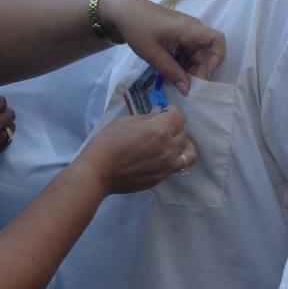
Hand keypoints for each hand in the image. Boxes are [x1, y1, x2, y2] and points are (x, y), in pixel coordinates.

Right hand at [78, 106, 195, 194]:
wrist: (98, 172)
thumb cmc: (108, 142)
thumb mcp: (125, 121)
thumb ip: (146, 117)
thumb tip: (159, 112)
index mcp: (160, 130)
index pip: (178, 116)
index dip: (172, 111)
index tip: (164, 111)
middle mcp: (169, 147)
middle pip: (184, 132)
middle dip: (176, 125)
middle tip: (163, 124)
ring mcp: (168, 165)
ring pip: (189, 152)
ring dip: (184, 144)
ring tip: (173, 141)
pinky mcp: (162, 177)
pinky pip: (178, 166)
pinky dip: (176, 158)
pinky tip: (164, 155)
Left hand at [99, 0, 225, 95]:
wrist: (123, 11)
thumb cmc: (138, 28)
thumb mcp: (152, 53)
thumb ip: (171, 72)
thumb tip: (187, 90)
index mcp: (189, 29)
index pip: (217, 41)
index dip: (216, 60)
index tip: (202, 76)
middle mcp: (192, 29)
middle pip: (207, 52)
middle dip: (200, 71)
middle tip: (184, 86)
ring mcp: (186, 32)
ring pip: (198, 54)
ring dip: (190, 69)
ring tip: (176, 80)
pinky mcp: (179, 36)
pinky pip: (188, 52)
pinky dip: (183, 63)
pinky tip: (172, 72)